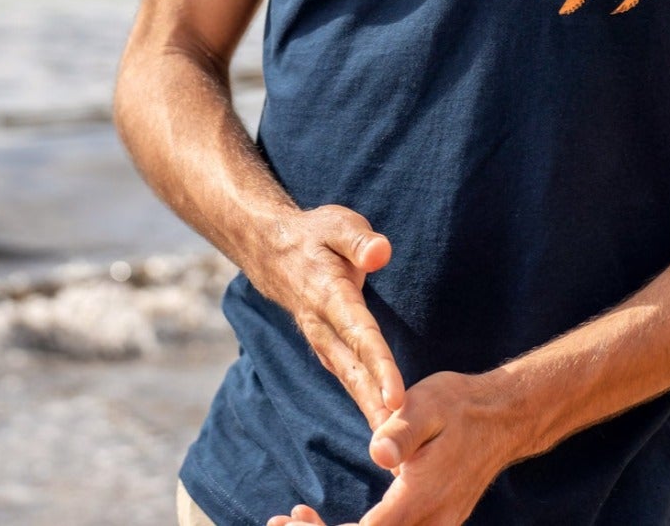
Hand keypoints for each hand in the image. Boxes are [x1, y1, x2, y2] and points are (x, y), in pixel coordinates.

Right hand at [251, 204, 404, 429]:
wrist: (272, 249)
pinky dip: (362, 401)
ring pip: (349, 379)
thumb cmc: (314, 235)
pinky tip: (381, 424)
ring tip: (392, 446)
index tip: (397, 397)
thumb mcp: (338, 224)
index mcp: (330, 294)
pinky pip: (347, 376)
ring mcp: (321, 339)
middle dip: (375, 404)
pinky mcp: (326, 346)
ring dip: (369, 410)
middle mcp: (323, 325)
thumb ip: (360, 241)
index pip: (360, 333)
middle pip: (353, 369)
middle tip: (397, 440)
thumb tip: (381, 253)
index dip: (379, 365)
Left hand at [265, 369, 511, 525]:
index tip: (293, 522)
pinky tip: (322, 520)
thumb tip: (378, 453)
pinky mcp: (432, 523)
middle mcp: (430, 523)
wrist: (501, 417)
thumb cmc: (458, 406)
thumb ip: (402, 432)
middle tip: (280, 524)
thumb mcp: (427, 406)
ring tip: (296, 519)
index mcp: (422, 497)